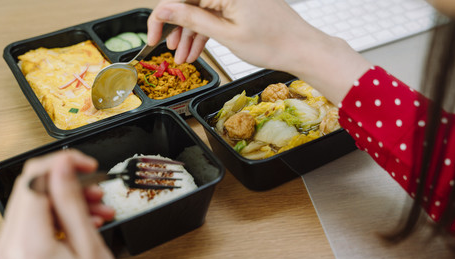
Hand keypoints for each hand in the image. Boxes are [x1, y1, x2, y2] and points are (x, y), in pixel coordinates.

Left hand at [0, 150, 124, 258]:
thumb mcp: (92, 248)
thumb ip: (72, 203)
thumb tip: (62, 168)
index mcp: (28, 250)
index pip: (33, 182)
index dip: (60, 164)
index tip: (82, 163)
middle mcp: (5, 256)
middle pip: (27, 194)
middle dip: (63, 184)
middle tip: (94, 189)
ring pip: (28, 211)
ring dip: (60, 204)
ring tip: (94, 211)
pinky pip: (26, 231)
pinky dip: (52, 222)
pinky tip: (78, 226)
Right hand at [148, 0, 371, 103]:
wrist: (302, 49)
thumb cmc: (272, 43)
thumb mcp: (226, 34)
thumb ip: (192, 18)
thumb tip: (164, 9)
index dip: (161, 17)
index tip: (152, 37)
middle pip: (189, 3)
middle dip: (177, 28)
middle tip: (170, 51)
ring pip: (201, 10)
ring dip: (191, 33)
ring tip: (184, 58)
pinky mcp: (241, 2)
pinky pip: (216, 13)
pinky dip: (206, 31)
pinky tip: (198, 50)